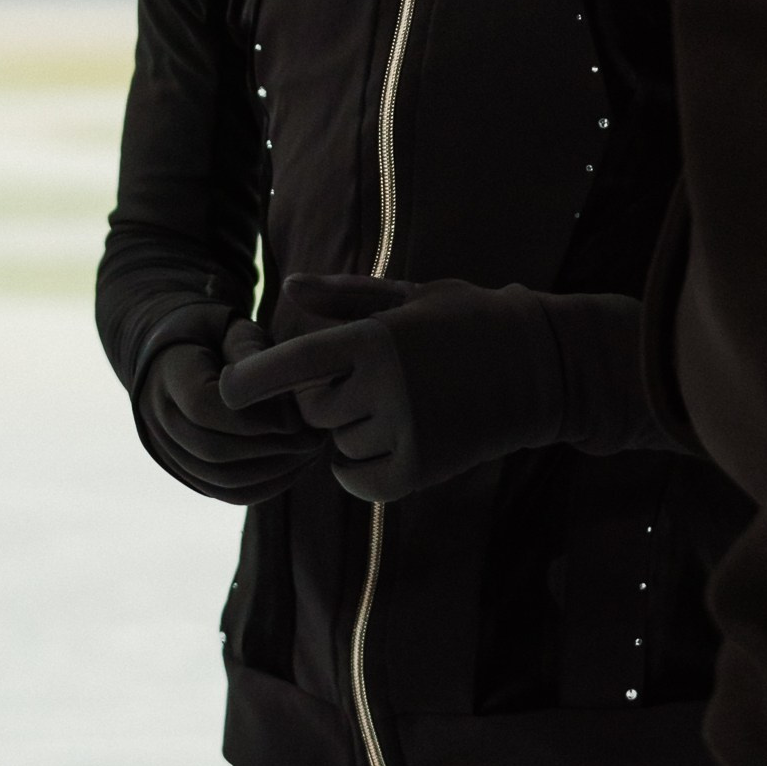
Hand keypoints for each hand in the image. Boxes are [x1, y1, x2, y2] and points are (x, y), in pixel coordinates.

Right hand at [136, 314, 324, 501]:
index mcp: (168, 373)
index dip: (254, 418)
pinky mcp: (189, 473)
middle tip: (316, 437)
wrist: (181, 357)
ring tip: (311, 450)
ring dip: (274, 470)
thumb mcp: (233, 328)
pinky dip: (266, 485)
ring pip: (221, 479)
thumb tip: (282, 388)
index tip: (297, 415)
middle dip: (272, 447)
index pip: (203, 408)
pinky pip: (227, 492)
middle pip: (213, 450)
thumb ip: (250, 350)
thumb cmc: (217, 336)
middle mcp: (159, 418)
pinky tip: (297, 465)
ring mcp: (169, 451)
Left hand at [217, 273, 563, 501]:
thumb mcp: (409, 296)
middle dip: (322, 398)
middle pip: (311, 409)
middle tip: (364, 380)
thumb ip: (345, 297)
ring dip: (349, 431)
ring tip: (397, 403)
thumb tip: (290, 288)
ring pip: (336, 443)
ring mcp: (404, 432)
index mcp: (377, 339)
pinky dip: (360, 467)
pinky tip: (389, 440)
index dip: (250, 380)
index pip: (292, 365)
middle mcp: (386, 387)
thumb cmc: (469, 320)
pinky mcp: (419, 471)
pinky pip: (357, 477)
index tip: (223, 389)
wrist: (543, 368)